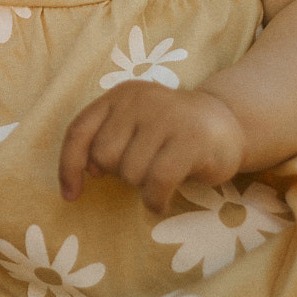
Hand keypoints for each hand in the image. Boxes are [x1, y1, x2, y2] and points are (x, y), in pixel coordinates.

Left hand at [59, 81, 245, 213]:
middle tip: (143, 168)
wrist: (227, 122)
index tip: (71, 195)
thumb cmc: (169, 132)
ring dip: (142, 186)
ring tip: (161, 174)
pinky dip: (155, 201)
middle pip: (103, 156)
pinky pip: (157, 182)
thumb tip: (88, 171)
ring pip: (130, 172)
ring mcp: (167, 117)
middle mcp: (140, 100)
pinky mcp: (191, 139)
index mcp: (119, 95)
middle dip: (118, 173)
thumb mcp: (133, 126)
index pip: (78, 131)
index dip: (68, 166)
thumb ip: (106, 140)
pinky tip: (162, 201)